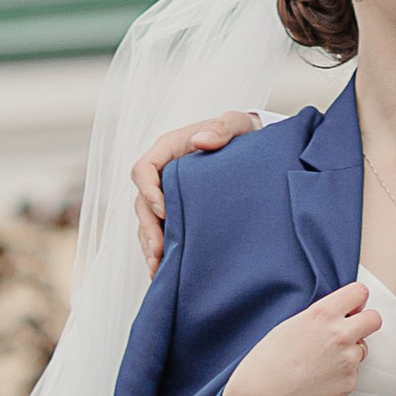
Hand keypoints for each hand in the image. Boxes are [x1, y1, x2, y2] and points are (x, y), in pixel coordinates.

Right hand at [133, 112, 261, 271]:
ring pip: (148, 221)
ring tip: (157, 270)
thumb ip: (221, 129)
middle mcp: (163, 172)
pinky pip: (161, 231)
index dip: (148, 191)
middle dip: (148, 229)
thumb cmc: (241, 132)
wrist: (253, 145)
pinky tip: (165, 271)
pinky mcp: (178, 210)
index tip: (165, 211)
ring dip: (150, 245)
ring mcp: (168, 193)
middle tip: (157, 254)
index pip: (144, 169)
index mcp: (169, 148)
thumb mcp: (236, 124)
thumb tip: (199, 140)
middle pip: (142, 202)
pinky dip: (161, 250)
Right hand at [223, 284, 379, 395]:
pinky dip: (342, 374)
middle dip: (364, 323)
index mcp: (324, 314)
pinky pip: (354, 372)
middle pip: (374, 319)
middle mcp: (340, 334)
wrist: (265, 395)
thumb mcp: (293, 323)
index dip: (356, 300)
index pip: (360, 292)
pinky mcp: (349, 383)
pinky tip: (321, 377)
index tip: (352, 306)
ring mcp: (347, 360)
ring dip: (350, 351)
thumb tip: (344, 313)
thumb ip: (322, 315)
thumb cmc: (271, 359)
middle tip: (349, 331)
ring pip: (363, 348)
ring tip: (324, 360)